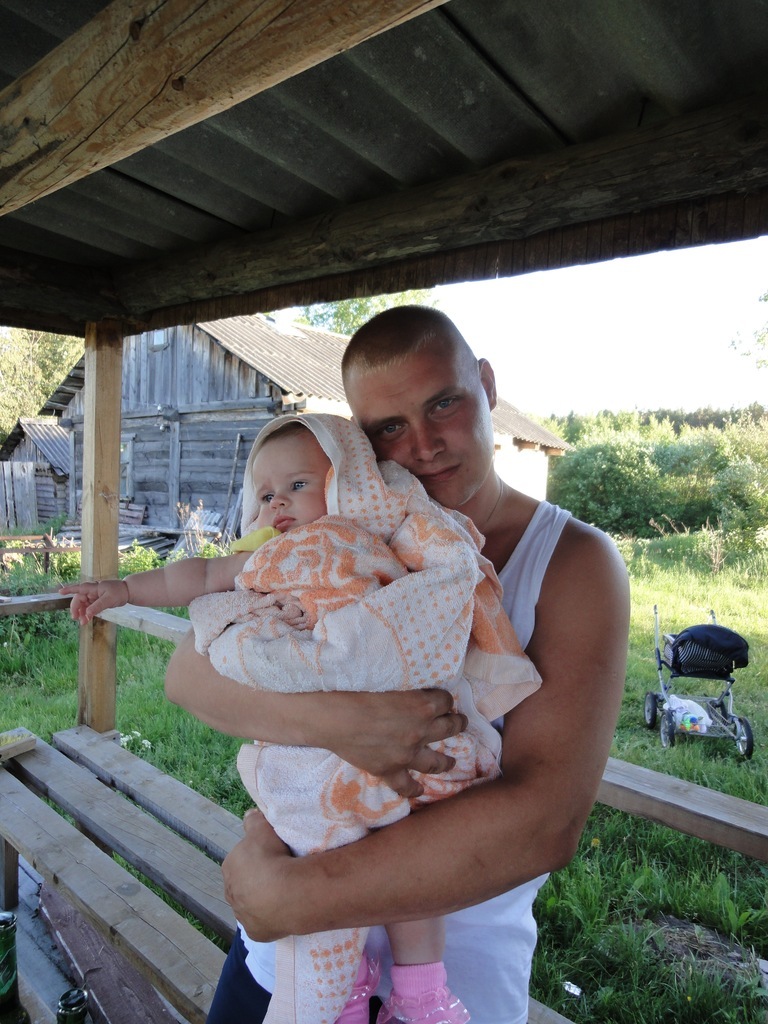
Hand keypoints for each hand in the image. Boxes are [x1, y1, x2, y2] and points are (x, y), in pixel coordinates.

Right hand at [59, 579, 128, 624]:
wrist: (128, 592)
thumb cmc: (119, 592)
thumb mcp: (108, 600)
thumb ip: (97, 606)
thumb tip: (87, 614)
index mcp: (93, 587)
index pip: (79, 588)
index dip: (69, 590)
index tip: (60, 592)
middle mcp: (92, 591)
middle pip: (79, 599)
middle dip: (76, 608)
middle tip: (75, 618)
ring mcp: (94, 596)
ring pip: (83, 605)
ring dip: (81, 613)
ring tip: (82, 622)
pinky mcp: (97, 601)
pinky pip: (89, 607)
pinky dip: (87, 613)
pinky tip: (86, 620)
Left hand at [222, 809, 293, 941]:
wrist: (285, 893)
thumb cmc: (272, 857)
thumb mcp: (262, 828)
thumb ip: (254, 820)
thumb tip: (250, 814)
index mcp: (229, 867)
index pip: (241, 860)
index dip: (257, 857)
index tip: (272, 856)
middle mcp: (230, 892)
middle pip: (245, 884)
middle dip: (258, 880)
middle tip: (279, 874)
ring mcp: (242, 915)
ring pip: (252, 904)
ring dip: (264, 900)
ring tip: (284, 893)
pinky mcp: (255, 932)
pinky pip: (263, 922)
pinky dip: (271, 918)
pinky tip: (283, 911)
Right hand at [316, 689, 467, 798]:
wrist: (335, 717)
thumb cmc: (358, 690)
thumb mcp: (391, 680)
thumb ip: (408, 688)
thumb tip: (416, 689)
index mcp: (422, 705)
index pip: (445, 701)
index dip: (444, 699)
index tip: (442, 699)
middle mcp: (420, 731)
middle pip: (449, 728)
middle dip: (457, 724)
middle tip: (460, 723)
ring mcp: (407, 754)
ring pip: (435, 762)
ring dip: (446, 761)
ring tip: (452, 762)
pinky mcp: (390, 770)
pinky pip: (406, 785)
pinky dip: (413, 789)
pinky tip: (419, 790)